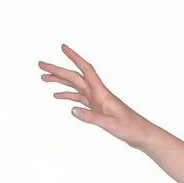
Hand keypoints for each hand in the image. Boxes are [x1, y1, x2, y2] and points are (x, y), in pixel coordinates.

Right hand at [37, 46, 156, 148]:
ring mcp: (97, 100)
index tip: (63, 47)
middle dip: (58, 70)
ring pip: (75, 86)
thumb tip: (72, 110)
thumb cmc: (131, 128)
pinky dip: (68, 95)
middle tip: (41, 65)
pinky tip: (58, 96)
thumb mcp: (110, 125)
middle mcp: (98, 93)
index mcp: (102, 93)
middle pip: (75, 77)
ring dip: (60, 81)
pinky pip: (79, 98)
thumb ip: (92, 118)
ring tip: (44, 78)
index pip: (86, 70)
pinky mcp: (98, 108)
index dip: (74, 57)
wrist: (142, 135)